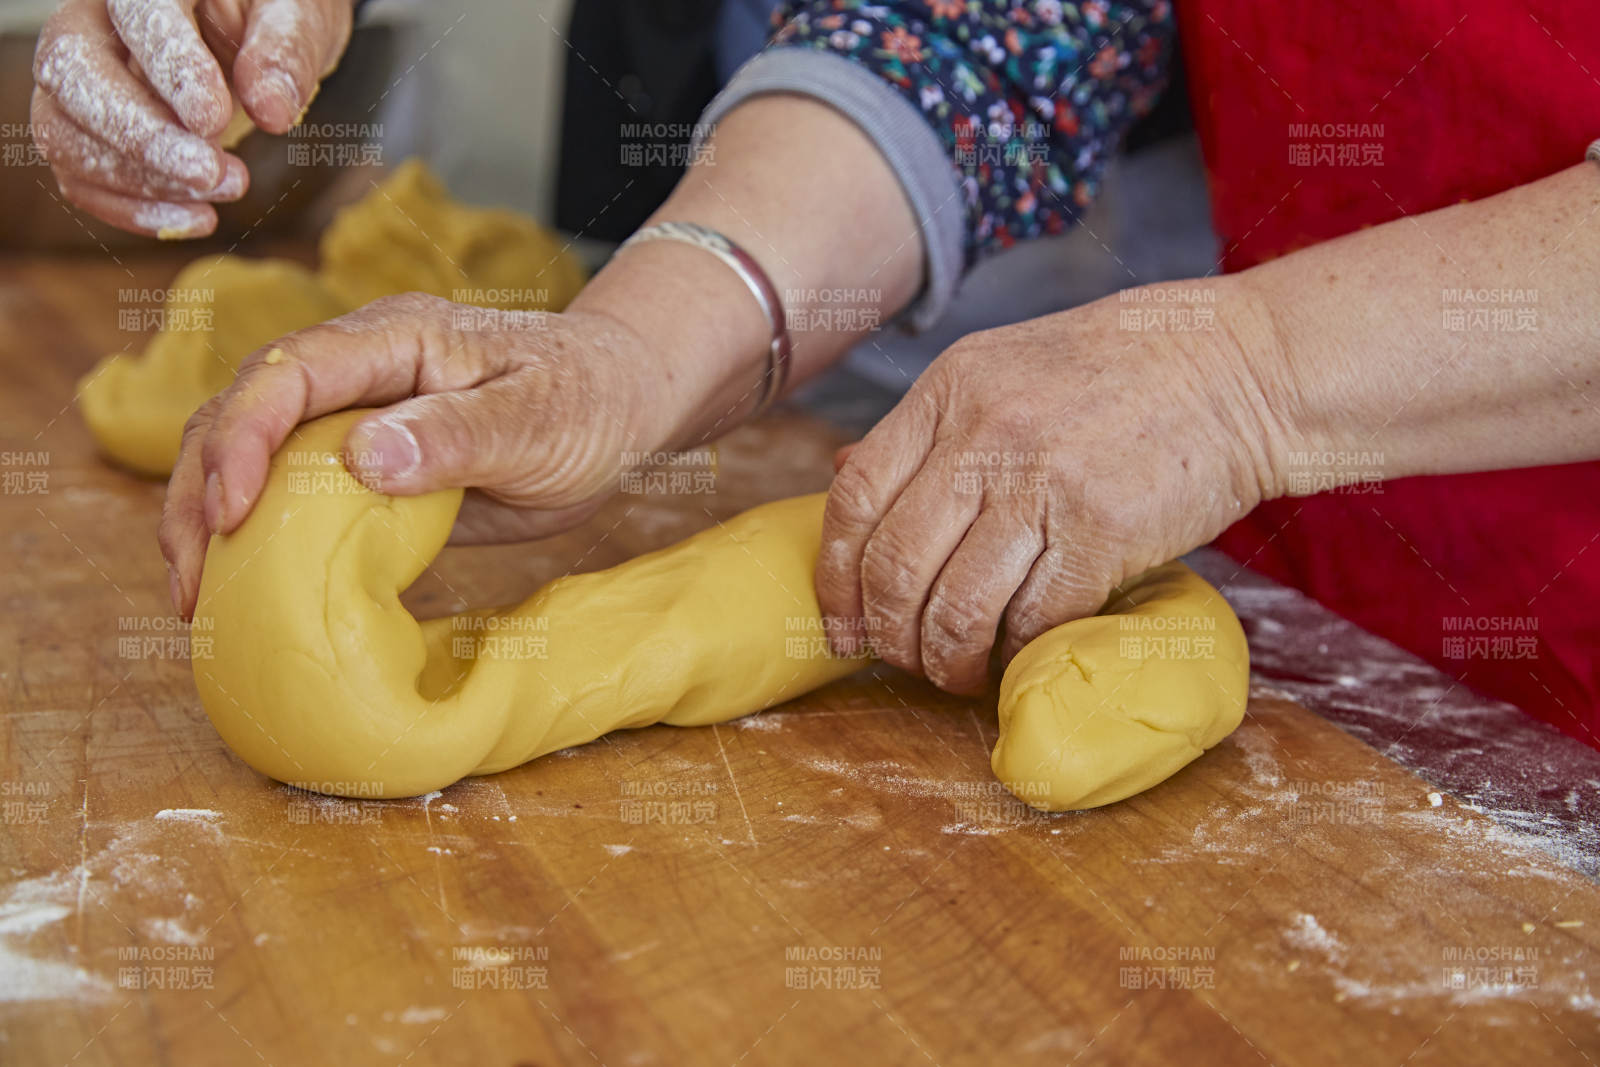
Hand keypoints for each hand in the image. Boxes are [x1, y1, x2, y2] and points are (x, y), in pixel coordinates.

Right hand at [31, 0, 354, 236]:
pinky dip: (132, 209)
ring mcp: (78, 77)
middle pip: (72, 73)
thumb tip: (272, 111)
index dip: (172, 70)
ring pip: (63, 130)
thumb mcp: (298, 16)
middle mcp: (93, 20)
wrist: (254, 31)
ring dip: (141, 181)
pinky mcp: (84, 128)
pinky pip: (78, 173)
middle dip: (142, 137)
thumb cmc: (270, 14)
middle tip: (212, 175)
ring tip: (225, 190)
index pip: (138, 14)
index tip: (215, 121)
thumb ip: (286, 50)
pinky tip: (197, 218)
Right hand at [160, 294, 681, 617]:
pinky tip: (242, 592)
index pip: (287, 373)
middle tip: (190, 580)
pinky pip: (290, 495)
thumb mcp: (538, 419)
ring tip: (196, 598)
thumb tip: (364, 458)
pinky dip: (256, 540)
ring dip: (207, 520)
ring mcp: (351, 417)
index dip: (244, 437)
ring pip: (247, 454)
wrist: (618, 408)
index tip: (233, 512)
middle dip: (197, 491)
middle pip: (238, 412)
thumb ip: (458, 435)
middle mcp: (356, 370)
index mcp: (393, 339)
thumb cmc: (587, 399)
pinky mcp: (361, 467)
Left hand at [815, 279, 1288, 693]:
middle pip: (896, 565)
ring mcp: (1043, 482)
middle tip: (902, 661)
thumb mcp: (1002, 370)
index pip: (855, 498)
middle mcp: (984, 433)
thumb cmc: (1119, 373)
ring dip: (948, 660)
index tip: (842, 624)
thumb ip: (927, 431)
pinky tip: (1019, 655)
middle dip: (889, 635)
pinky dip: (1018, 652)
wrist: (1239, 368)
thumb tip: (840, 477)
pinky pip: (1034, 619)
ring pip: (958, 607)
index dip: (835, 578)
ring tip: (957, 673)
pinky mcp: (1102, 531)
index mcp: (949, 390)